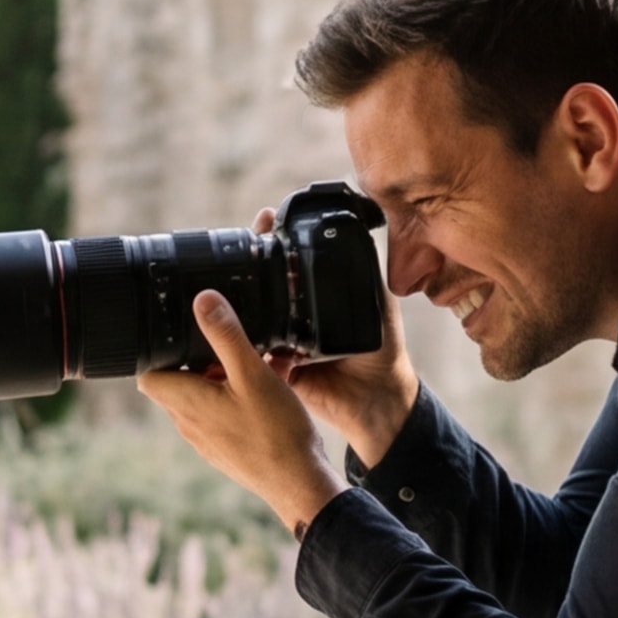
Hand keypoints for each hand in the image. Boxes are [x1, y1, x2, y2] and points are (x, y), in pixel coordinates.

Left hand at [135, 292, 338, 532]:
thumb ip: (226, 336)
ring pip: (204, 398)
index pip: (148, 375)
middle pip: (178, 383)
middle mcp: (189, 424)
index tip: (181, 336)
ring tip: (257, 364)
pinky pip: (223, 415)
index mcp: (185, 403)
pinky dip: (237, 398)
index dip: (158, 354)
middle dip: (199, 361)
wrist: (299, 485)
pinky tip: (270, 389)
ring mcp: (207, 440)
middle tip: (228, 346)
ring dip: (223, 378)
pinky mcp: (226, 450)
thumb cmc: (275, 431)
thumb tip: (202, 300)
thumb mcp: (252, 374)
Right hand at [242, 199, 416, 469]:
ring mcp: (280, 341)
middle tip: (249, 236)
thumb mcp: (379, 304)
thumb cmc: (383, 351)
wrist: (376, 398)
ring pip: (252, 315)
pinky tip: (234, 319)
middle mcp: (294, 316)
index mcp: (315, 298)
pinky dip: (241, 338)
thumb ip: (367, 274)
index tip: (266, 219)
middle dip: (250, 260)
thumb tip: (356, 234)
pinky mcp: (273, 367)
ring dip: (240, 297)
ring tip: (234, 274)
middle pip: (264, 284)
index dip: (274, 240)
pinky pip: (251, 351)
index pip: (288, 264)